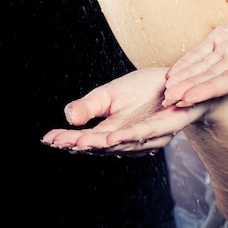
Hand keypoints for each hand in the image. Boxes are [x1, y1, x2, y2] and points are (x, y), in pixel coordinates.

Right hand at [42, 67, 209, 154]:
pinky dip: (129, 136)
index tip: (48, 138)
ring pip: (121, 143)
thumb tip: (68, 116)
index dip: (67, 140)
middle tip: (59, 142)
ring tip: (79, 143)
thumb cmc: (142, 90)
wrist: (178, 81)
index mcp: (112, 133)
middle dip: (79, 145)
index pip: (87, 140)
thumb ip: (89, 107)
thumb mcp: (109, 94)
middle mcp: (129, 140)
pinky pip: (147, 133)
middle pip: (100, 146)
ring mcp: (148, 137)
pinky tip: (113, 136)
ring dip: (100, 144)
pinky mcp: (168, 128)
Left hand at [164, 0, 227, 106]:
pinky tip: (173, 72)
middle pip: (211, 78)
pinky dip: (188, 61)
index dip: (208, 89)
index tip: (189, 98)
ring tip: (166, 91)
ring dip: (185, 79)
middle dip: (189, 89)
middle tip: (168, 100)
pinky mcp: (225, 36)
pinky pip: (203, 50)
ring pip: (203, 67)